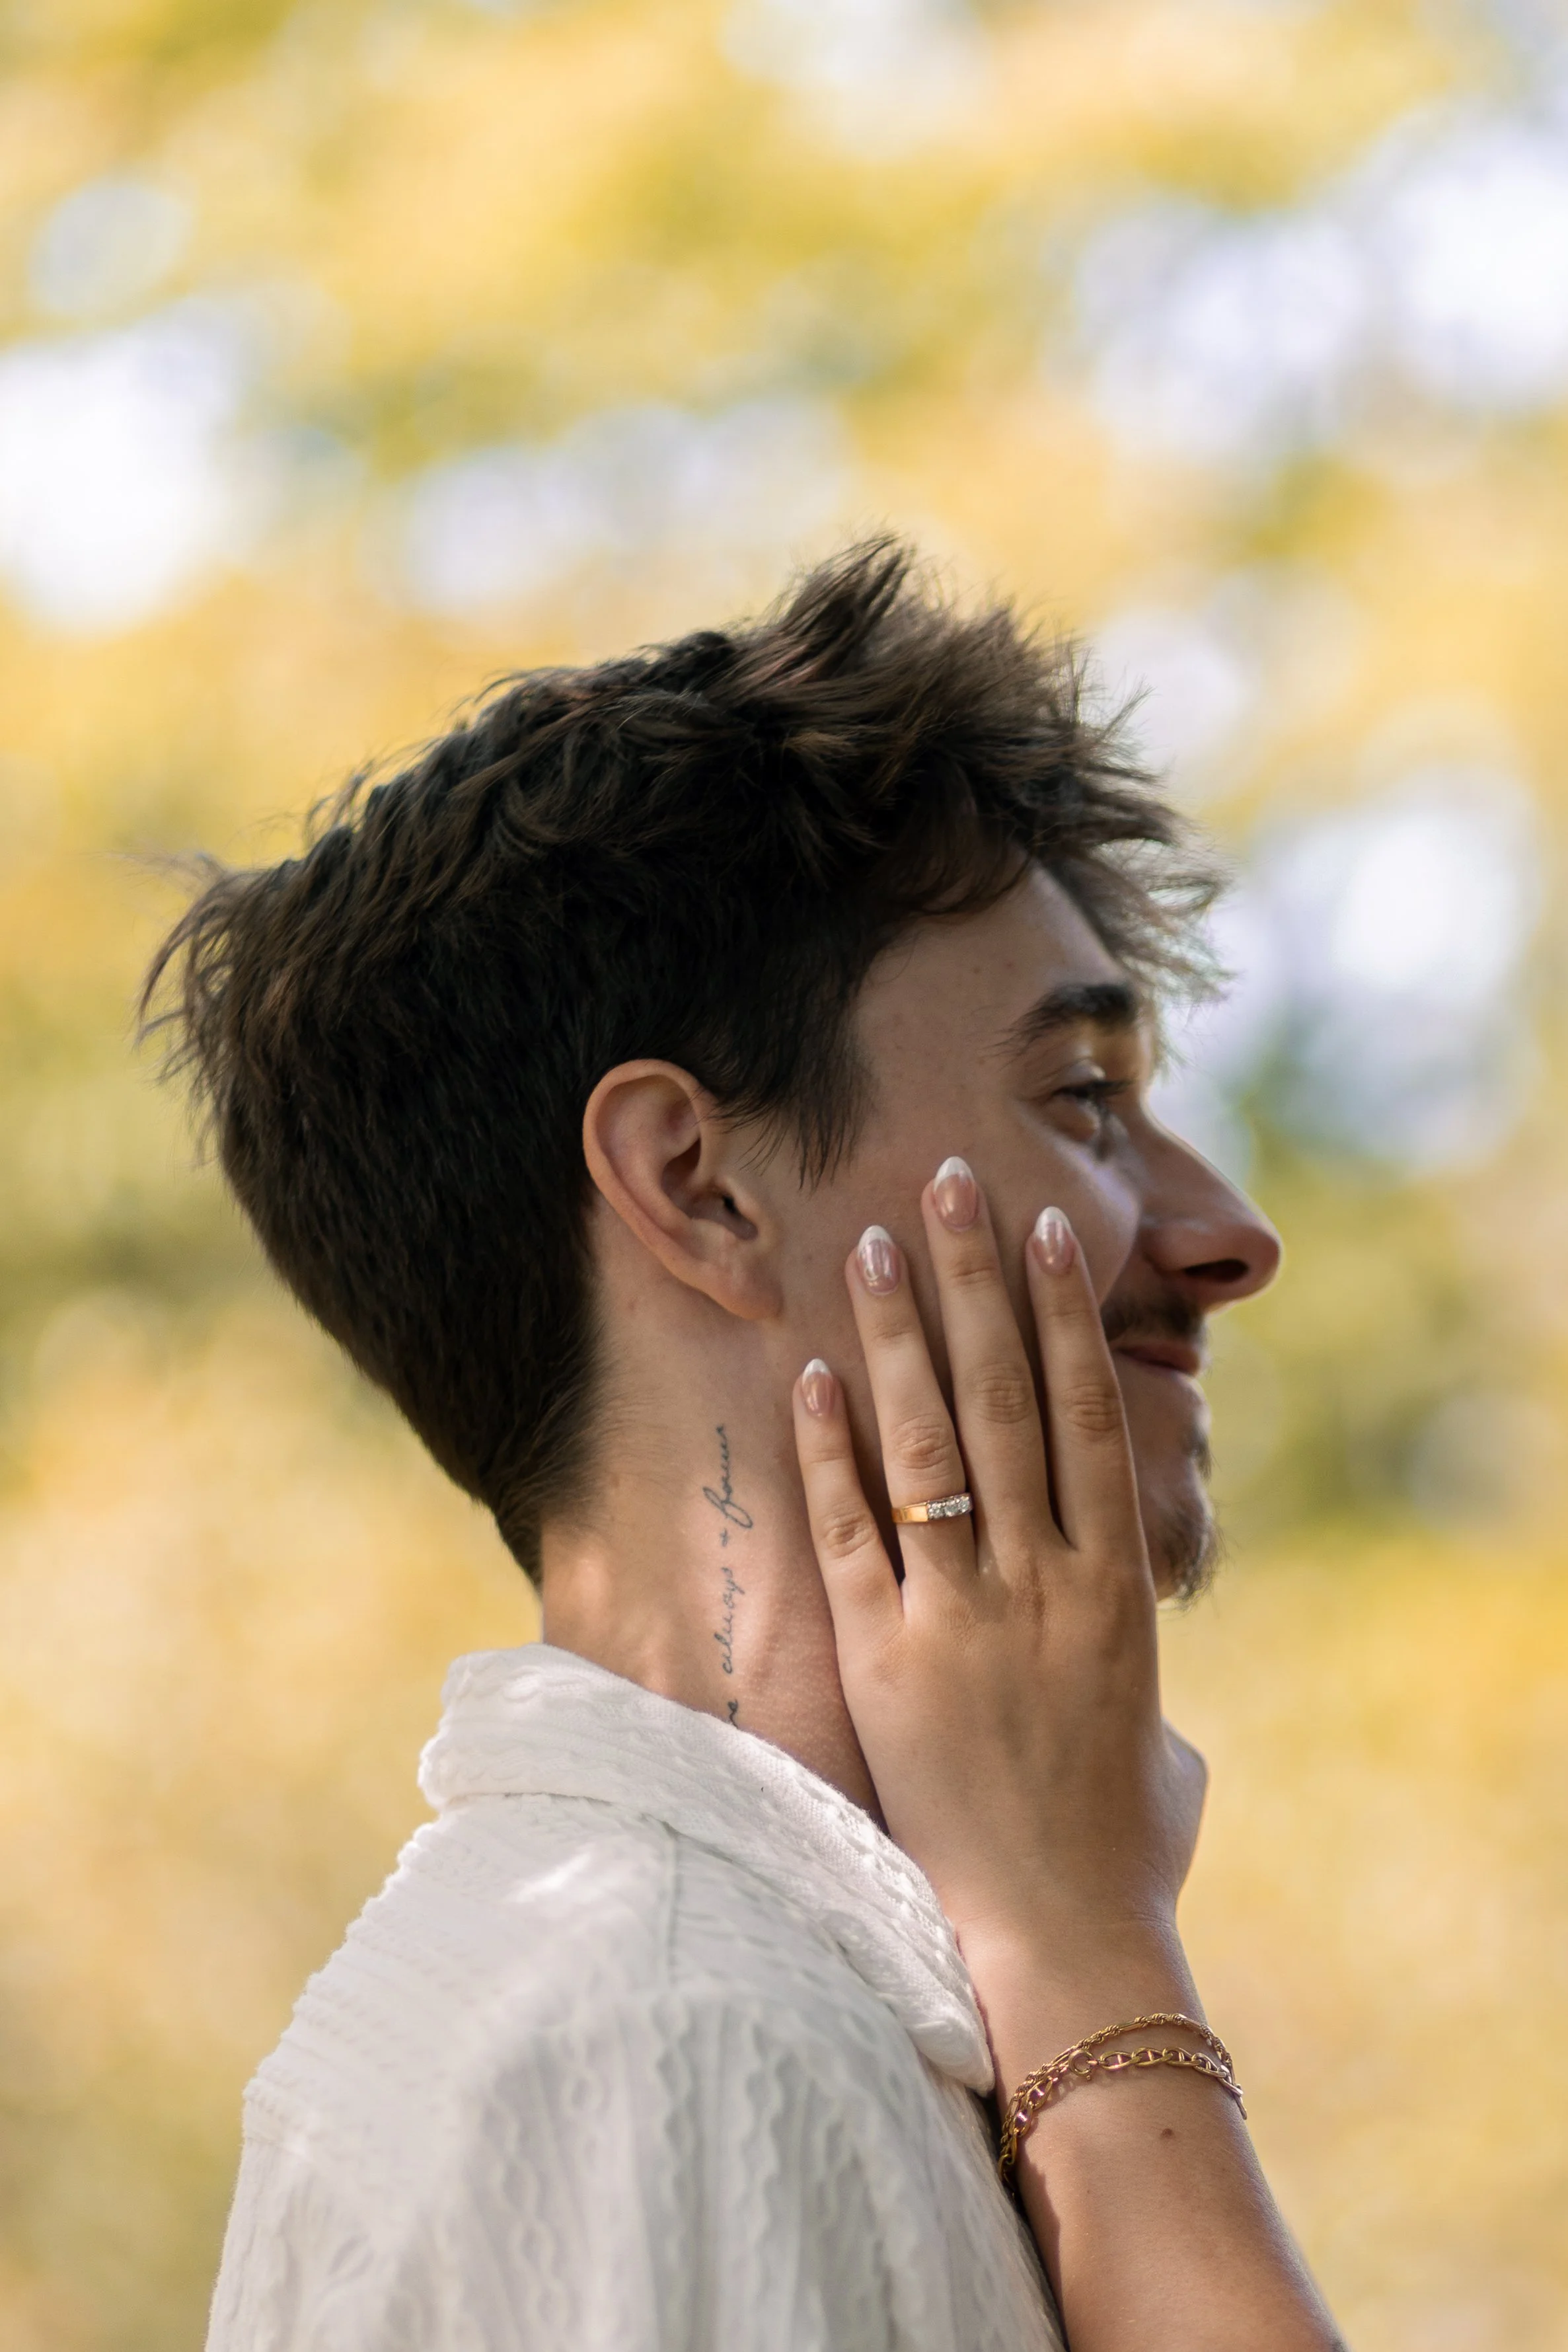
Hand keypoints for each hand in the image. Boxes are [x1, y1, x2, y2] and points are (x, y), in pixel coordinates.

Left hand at [791, 1157, 1204, 1978]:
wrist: (1061, 1942)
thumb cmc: (1121, 1847)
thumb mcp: (1152, 1729)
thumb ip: (1130, 1656)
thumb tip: (1120, 1632)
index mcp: (1114, 1586)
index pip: (1088, 1415)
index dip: (1065, 1315)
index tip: (1044, 1230)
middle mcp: (1040, 1581)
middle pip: (1007, 1400)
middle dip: (976, 1284)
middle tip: (949, 1182)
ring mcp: (961, 1617)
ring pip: (928, 1445)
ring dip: (898, 1337)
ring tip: (872, 1243)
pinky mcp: (884, 1663)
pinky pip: (851, 1533)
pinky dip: (829, 1449)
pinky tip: (810, 1373)